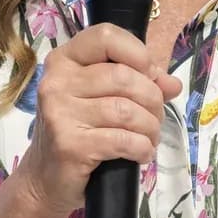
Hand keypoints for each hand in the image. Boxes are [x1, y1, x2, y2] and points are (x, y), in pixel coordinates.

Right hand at [14, 23, 183, 217]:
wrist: (45, 180)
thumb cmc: (77, 133)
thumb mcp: (102, 99)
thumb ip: (137, 83)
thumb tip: (172, 83)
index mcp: (64, 60)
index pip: (105, 37)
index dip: (138, 53)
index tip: (149, 75)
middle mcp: (57, 81)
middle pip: (123, 77)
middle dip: (152, 99)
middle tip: (155, 117)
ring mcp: (60, 113)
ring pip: (127, 110)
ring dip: (150, 127)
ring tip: (149, 137)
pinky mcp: (70, 144)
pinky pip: (123, 140)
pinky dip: (142, 147)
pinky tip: (141, 153)